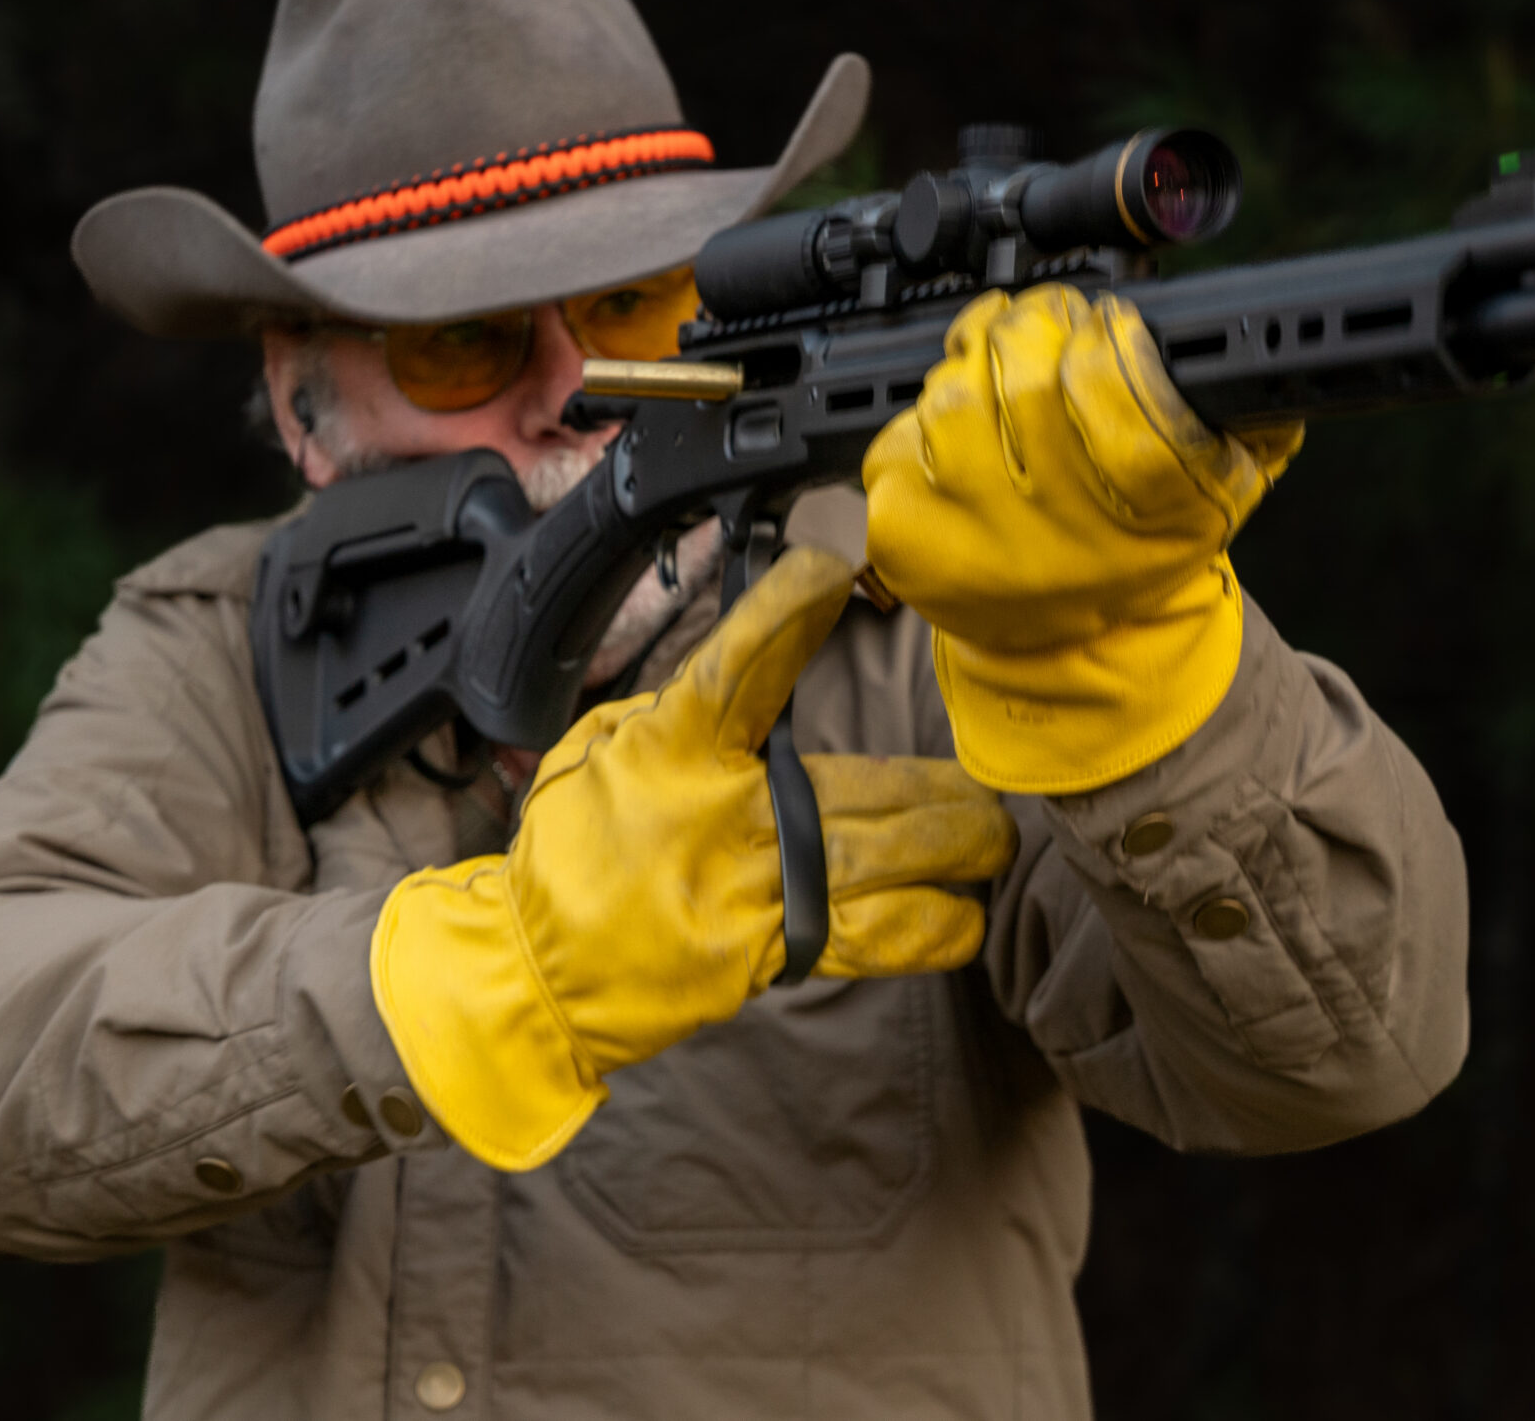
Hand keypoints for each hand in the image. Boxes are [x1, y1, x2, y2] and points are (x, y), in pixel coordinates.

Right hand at [371, 547, 1015, 1170]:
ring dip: (952, 849)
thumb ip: (676, 713)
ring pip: (886, 861)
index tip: (833, 563)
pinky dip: (927, 929)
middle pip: (860, 786)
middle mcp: (723, 815)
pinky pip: (871, 938)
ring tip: (992, 841)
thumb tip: (750, 672)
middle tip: (986, 783)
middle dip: (934, 788)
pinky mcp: (768, 957)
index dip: (786, 608)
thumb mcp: (597, 751)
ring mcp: (751, 891)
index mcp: (668, 749)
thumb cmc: (571, 849)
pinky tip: (963, 919)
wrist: (541, 971)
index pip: (737, 663)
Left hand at [862, 284, 1300, 793]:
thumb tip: (1241, 347)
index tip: (1101, 323)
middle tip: (1037, 331)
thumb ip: (1244, 417)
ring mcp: (974, 537)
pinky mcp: (910, 543)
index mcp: (1153, 500)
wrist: (1073, 651)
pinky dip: (913, 431)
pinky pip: (893, 444)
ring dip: (966, 369)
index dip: (1101, 330)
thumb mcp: (1222, 492)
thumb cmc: (1142, 549)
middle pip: (1017, 374)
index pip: (1111, 373)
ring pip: (948, 398)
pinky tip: (946, 450)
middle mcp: (1060, 523)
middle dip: (1027, 330)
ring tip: (989, 382)